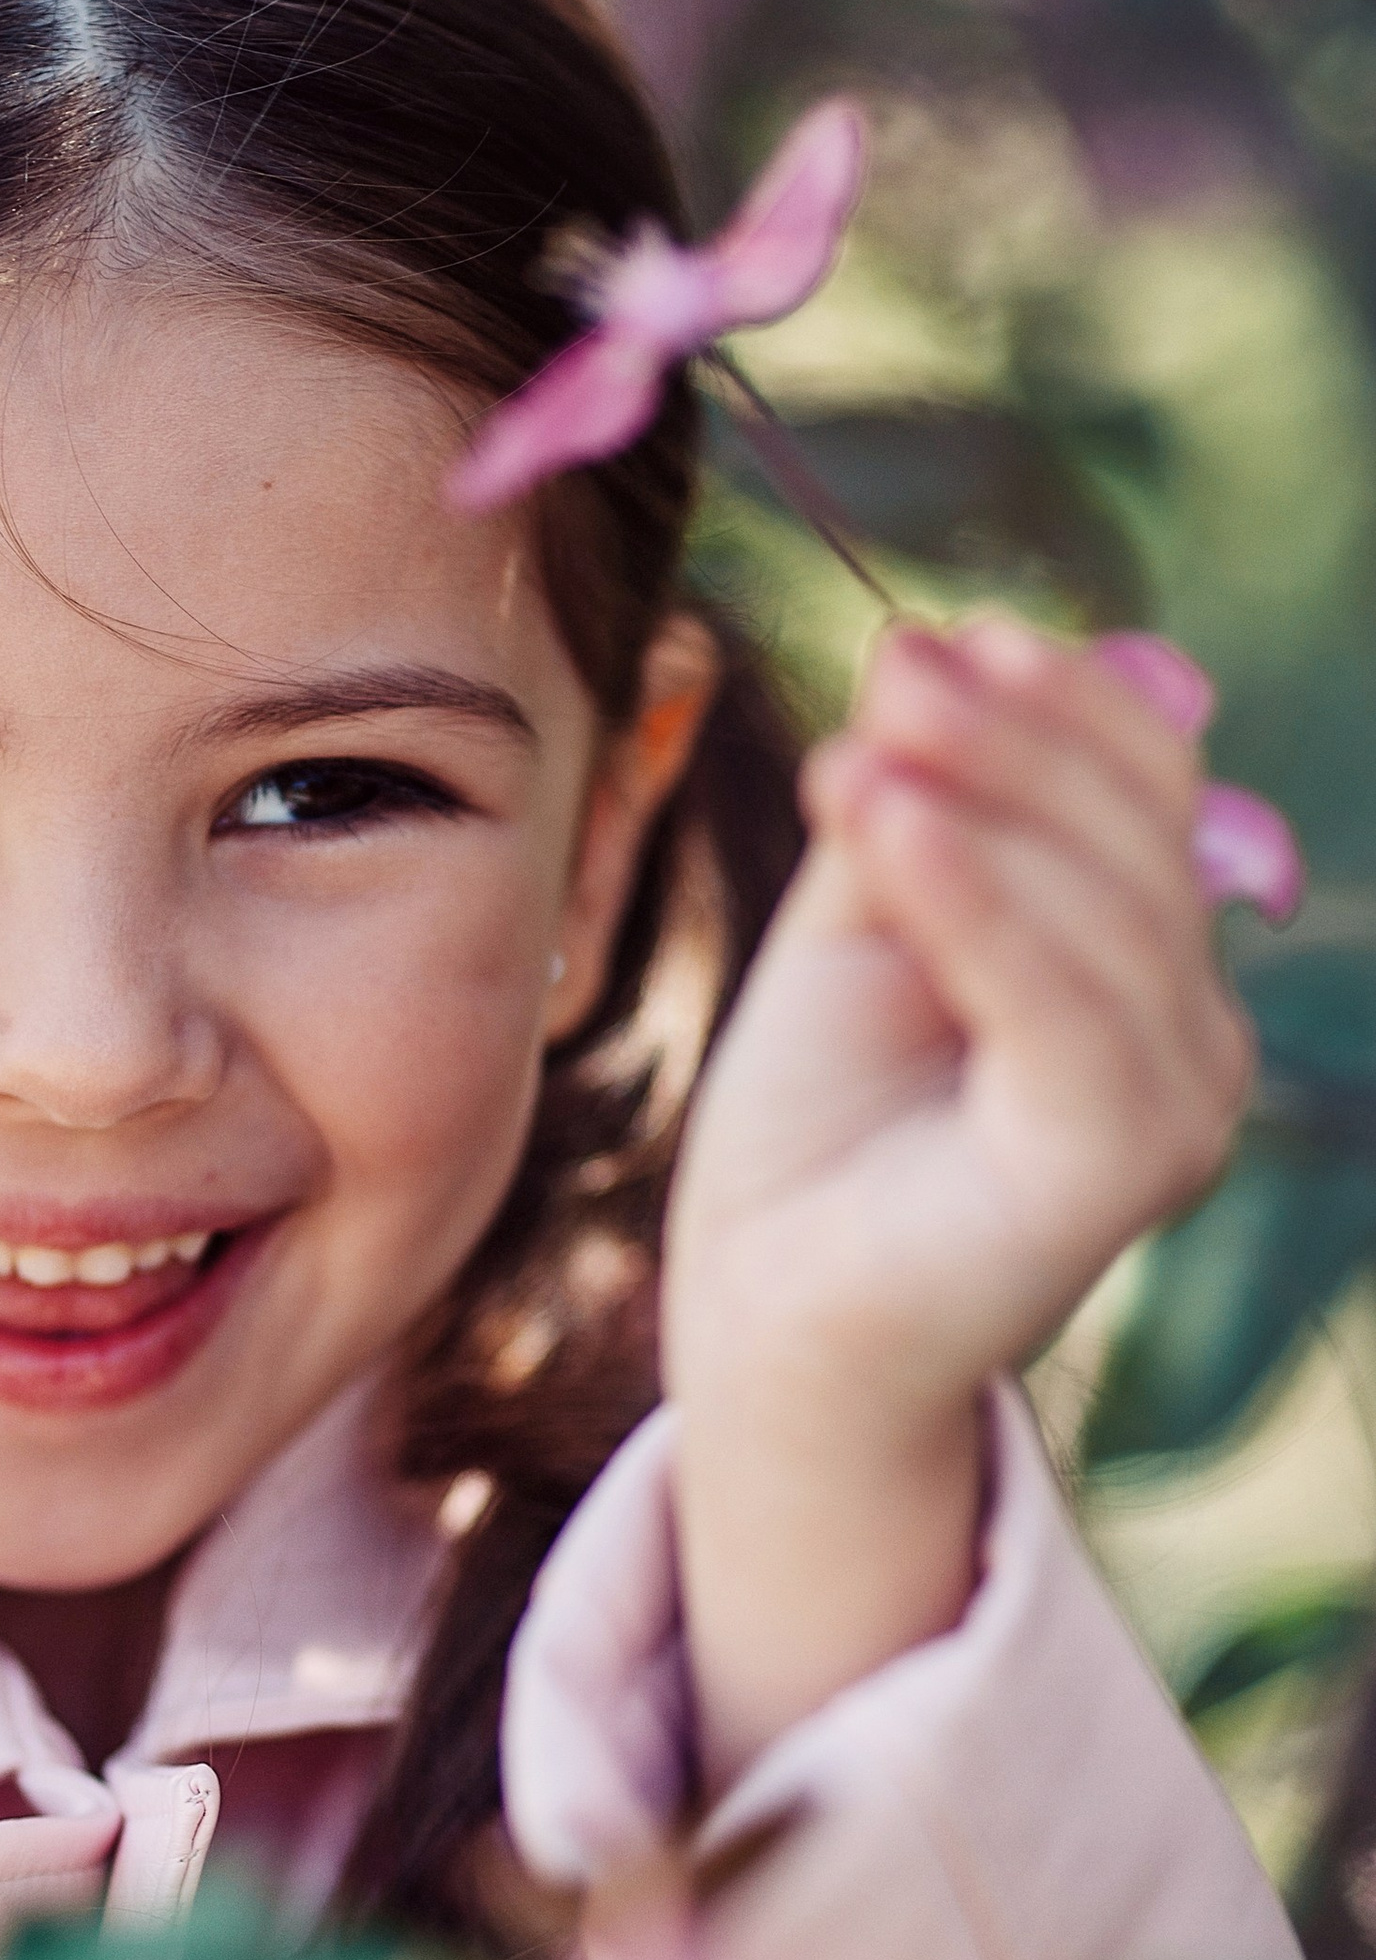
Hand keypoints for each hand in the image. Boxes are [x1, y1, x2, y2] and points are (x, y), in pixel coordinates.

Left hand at [663, 615, 1252, 1783]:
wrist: (765, 1322)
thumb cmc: (812, 1134)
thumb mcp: (858, 929)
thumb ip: (916, 803)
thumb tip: (950, 637)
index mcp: (1149, 972)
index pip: (1142, 792)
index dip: (1055, 703)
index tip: (942, 637)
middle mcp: (1194, 1038)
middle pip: (1129, 833)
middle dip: (1009, 739)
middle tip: (889, 671)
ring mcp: (1175, 1106)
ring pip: (1099, 904)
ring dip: (976, 800)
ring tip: (846, 753)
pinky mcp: (1117, 1165)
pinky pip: (1060, 1004)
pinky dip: (972, 901)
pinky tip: (886, 820)